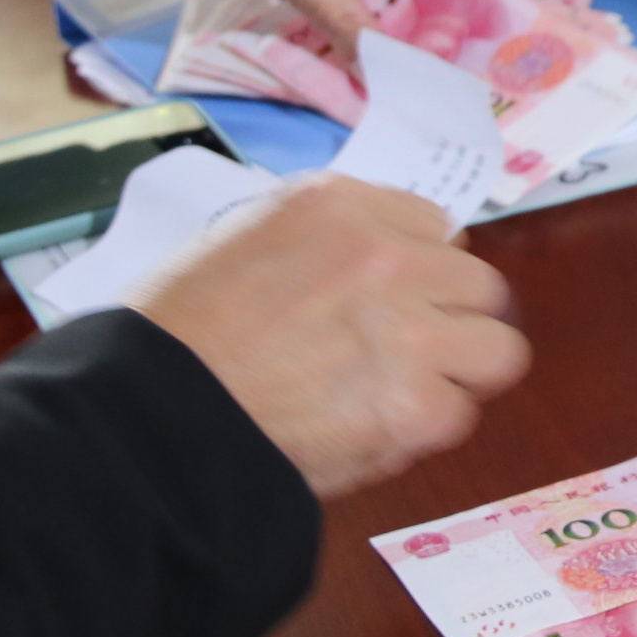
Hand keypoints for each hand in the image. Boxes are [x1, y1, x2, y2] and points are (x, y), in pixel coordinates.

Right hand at [131, 177, 529, 500]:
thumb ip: (329, 240)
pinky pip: (458, 415)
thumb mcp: (246, 240)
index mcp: (341, 205)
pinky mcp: (413, 405)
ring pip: (496, 350)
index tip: (390, 303)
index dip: (417, 273)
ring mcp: (410, 329)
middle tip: (405, 354)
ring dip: (457, 375)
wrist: (141, 413)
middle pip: (480, 285)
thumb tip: (400, 252)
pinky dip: (420, 431)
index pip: (435, 228)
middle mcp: (389, 256)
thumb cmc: (176, 333)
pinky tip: (369, 431)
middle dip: (449, 320)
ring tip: (404, 394)